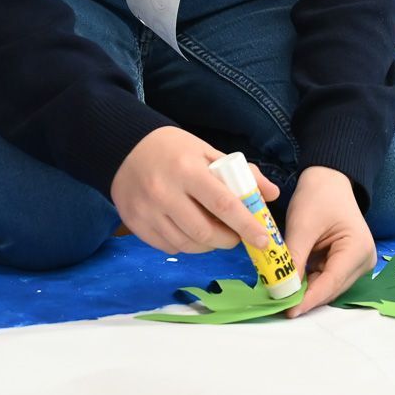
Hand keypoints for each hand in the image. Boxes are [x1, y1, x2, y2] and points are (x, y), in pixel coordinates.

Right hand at [114, 126, 281, 255]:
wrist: (123, 148)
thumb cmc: (173, 149)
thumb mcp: (208, 151)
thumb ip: (242, 173)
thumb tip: (271, 194)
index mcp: (188, 170)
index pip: (223, 204)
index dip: (246, 225)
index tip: (264, 240)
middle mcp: (165, 193)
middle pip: (204, 231)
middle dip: (228, 240)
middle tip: (237, 237)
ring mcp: (147, 211)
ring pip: (186, 243)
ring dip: (208, 246)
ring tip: (216, 235)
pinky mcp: (135, 224)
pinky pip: (168, 246)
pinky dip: (186, 245)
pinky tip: (191, 233)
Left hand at [282, 166, 375, 317]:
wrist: (329, 182)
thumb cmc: (318, 197)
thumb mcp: (302, 226)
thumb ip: (294, 259)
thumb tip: (283, 290)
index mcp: (357, 249)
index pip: (332, 282)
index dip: (310, 299)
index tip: (289, 311)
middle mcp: (364, 261)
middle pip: (332, 288)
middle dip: (306, 297)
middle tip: (278, 304)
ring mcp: (357, 264)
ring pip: (328, 287)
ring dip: (307, 290)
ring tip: (282, 293)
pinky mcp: (348, 264)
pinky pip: (327, 279)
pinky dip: (310, 282)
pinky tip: (292, 282)